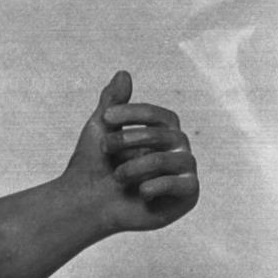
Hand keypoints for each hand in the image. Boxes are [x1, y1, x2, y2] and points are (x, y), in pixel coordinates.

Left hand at [62, 69, 199, 233]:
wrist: (88, 204)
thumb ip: (112, 101)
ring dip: (137, 167)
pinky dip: (157, 186)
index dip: (134, 113)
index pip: (159, 115)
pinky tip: (141, 192)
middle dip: (130, 140)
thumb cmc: (95, 166)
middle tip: (104, 149)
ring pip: (169, 160)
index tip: (105, 117)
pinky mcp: (189, 195)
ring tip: (118, 177)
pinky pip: (182, 183)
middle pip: (165, 136)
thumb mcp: (100, 129)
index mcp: (165, 131)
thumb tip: (124, 72)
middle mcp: (179, 149)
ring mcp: (186, 172)